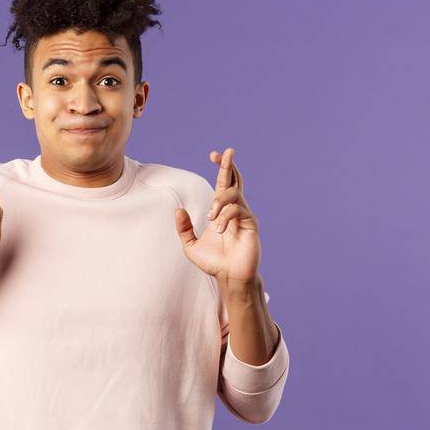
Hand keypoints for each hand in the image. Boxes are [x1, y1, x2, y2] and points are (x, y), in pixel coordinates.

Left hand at [173, 147, 260, 283]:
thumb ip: (184, 228)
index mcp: (222, 211)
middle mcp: (235, 209)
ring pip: (233, 194)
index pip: (224, 184)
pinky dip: (226, 217)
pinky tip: (220, 230)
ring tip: (210, 219)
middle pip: (235, 180)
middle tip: (227, 152)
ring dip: (219, 203)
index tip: (214, 155)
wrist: (229, 277)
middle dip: (229, 165)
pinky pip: (238, 210)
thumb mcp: (191, 245)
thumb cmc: (214, 262)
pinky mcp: (251, 224)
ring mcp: (245, 216)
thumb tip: (178, 210)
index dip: (221, 168)